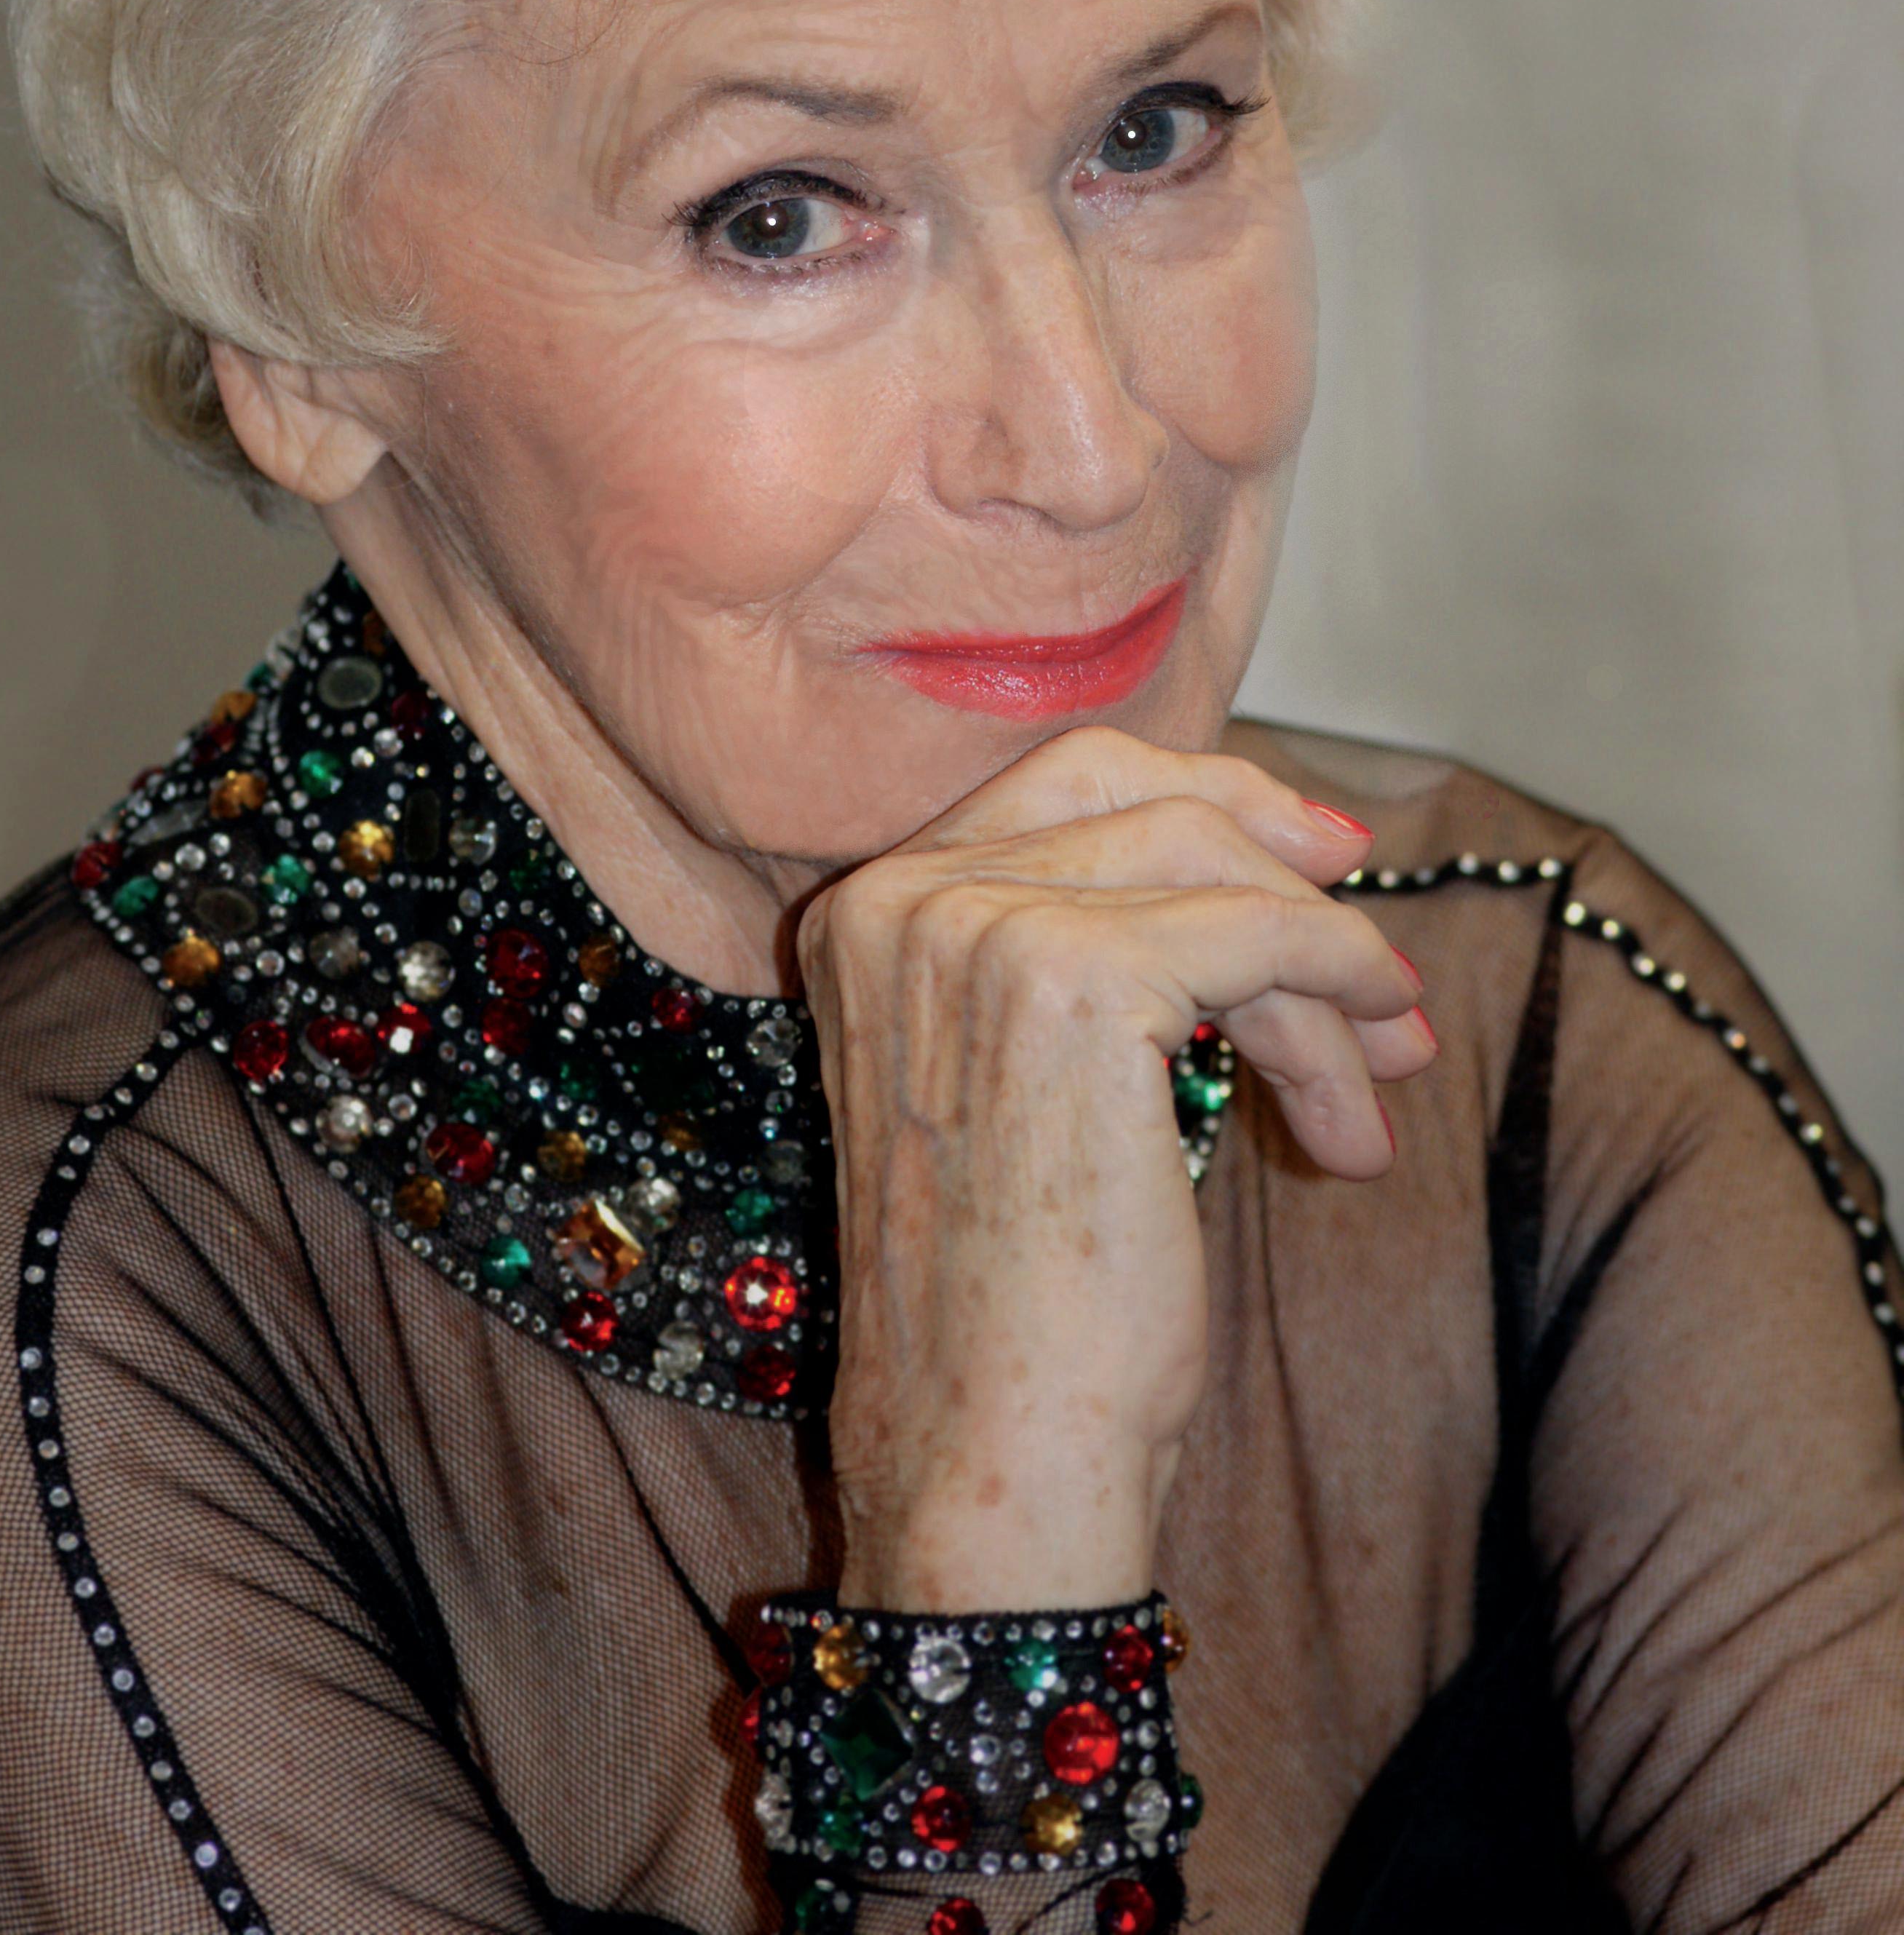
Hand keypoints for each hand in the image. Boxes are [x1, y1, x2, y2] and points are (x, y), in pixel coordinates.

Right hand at [796, 726, 1433, 1611]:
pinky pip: (1258, 932)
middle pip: (1138, 798)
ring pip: (1210, 869)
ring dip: (1322, 971)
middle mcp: (900, 901)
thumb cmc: (1021, 1311)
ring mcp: (976, 929)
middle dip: (1278, 861)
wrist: (992, 1458)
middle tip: (1378, 965)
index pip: (1062, 785)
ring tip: (1379, 1089)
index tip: (1314, 864)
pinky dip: (1337, 991)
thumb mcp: (1032, 1090)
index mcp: (865, 917)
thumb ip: (1090, 961)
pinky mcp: (1075, 979)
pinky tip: (1362, 1103)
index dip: (1206, 804)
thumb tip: (1271, 875)